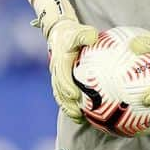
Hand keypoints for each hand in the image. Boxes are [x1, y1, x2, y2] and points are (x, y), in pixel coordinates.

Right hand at [32, 0, 97, 121]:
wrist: (61, 34)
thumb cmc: (73, 33)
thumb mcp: (79, 30)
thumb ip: (85, 34)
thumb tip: (93, 37)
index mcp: (60, 61)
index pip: (62, 76)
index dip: (67, 86)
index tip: (75, 96)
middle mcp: (57, 71)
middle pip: (59, 91)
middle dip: (67, 103)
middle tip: (78, 114)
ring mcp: (57, 77)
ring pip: (60, 95)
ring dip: (68, 108)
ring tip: (78, 119)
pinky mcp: (61, 81)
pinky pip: (64, 95)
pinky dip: (70, 106)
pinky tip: (82, 116)